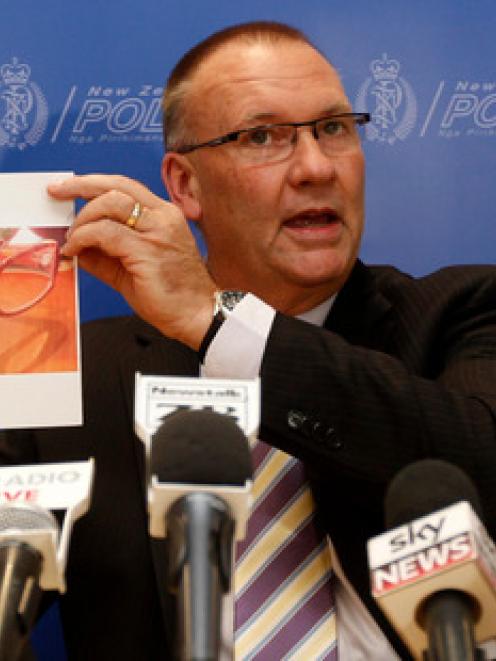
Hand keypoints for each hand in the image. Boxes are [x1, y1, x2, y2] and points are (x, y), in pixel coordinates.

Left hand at [49, 174, 215, 349]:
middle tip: (56, 196)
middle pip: (116, 186)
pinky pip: (105, 233)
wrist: (196, 316)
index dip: (93, 183)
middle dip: (80, 187)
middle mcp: (163, 217)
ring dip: (82, 219)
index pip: (125, 186)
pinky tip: (76, 251)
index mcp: (164, 216)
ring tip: (72, 239)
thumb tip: (76, 245)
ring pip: (109, 204)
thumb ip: (106, 253)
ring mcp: (157, 232)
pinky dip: (83, 239)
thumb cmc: (172, 294)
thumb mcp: (133, 267)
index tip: (67, 187)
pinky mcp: (147, 250)